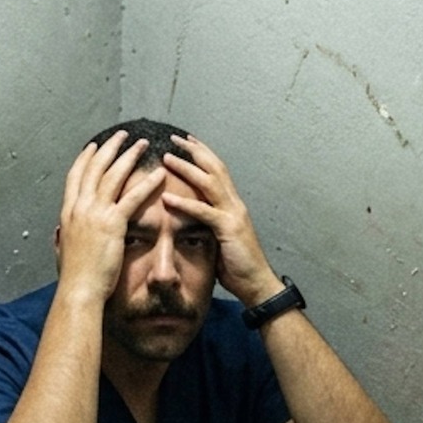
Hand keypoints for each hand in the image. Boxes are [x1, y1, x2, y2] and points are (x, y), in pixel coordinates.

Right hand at [56, 132, 166, 304]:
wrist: (79, 289)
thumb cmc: (74, 277)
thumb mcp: (62, 252)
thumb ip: (62, 238)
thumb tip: (59, 232)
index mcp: (68, 213)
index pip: (76, 177)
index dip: (86, 159)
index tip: (94, 146)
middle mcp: (79, 208)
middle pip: (95, 168)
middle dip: (110, 148)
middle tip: (122, 135)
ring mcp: (95, 214)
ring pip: (114, 176)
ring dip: (129, 156)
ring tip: (143, 144)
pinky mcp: (112, 224)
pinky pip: (133, 197)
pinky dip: (147, 183)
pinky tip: (159, 174)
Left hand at [161, 136, 279, 308]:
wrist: (256, 283)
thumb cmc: (236, 265)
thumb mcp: (218, 239)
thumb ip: (206, 224)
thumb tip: (188, 220)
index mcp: (232, 204)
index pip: (217, 170)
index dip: (202, 154)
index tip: (185, 141)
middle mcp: (235, 203)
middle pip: (214, 168)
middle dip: (194, 151)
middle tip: (174, 138)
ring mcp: (233, 214)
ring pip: (209, 183)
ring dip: (186, 168)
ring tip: (166, 158)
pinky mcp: (228, 229)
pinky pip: (204, 212)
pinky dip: (184, 203)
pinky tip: (167, 197)